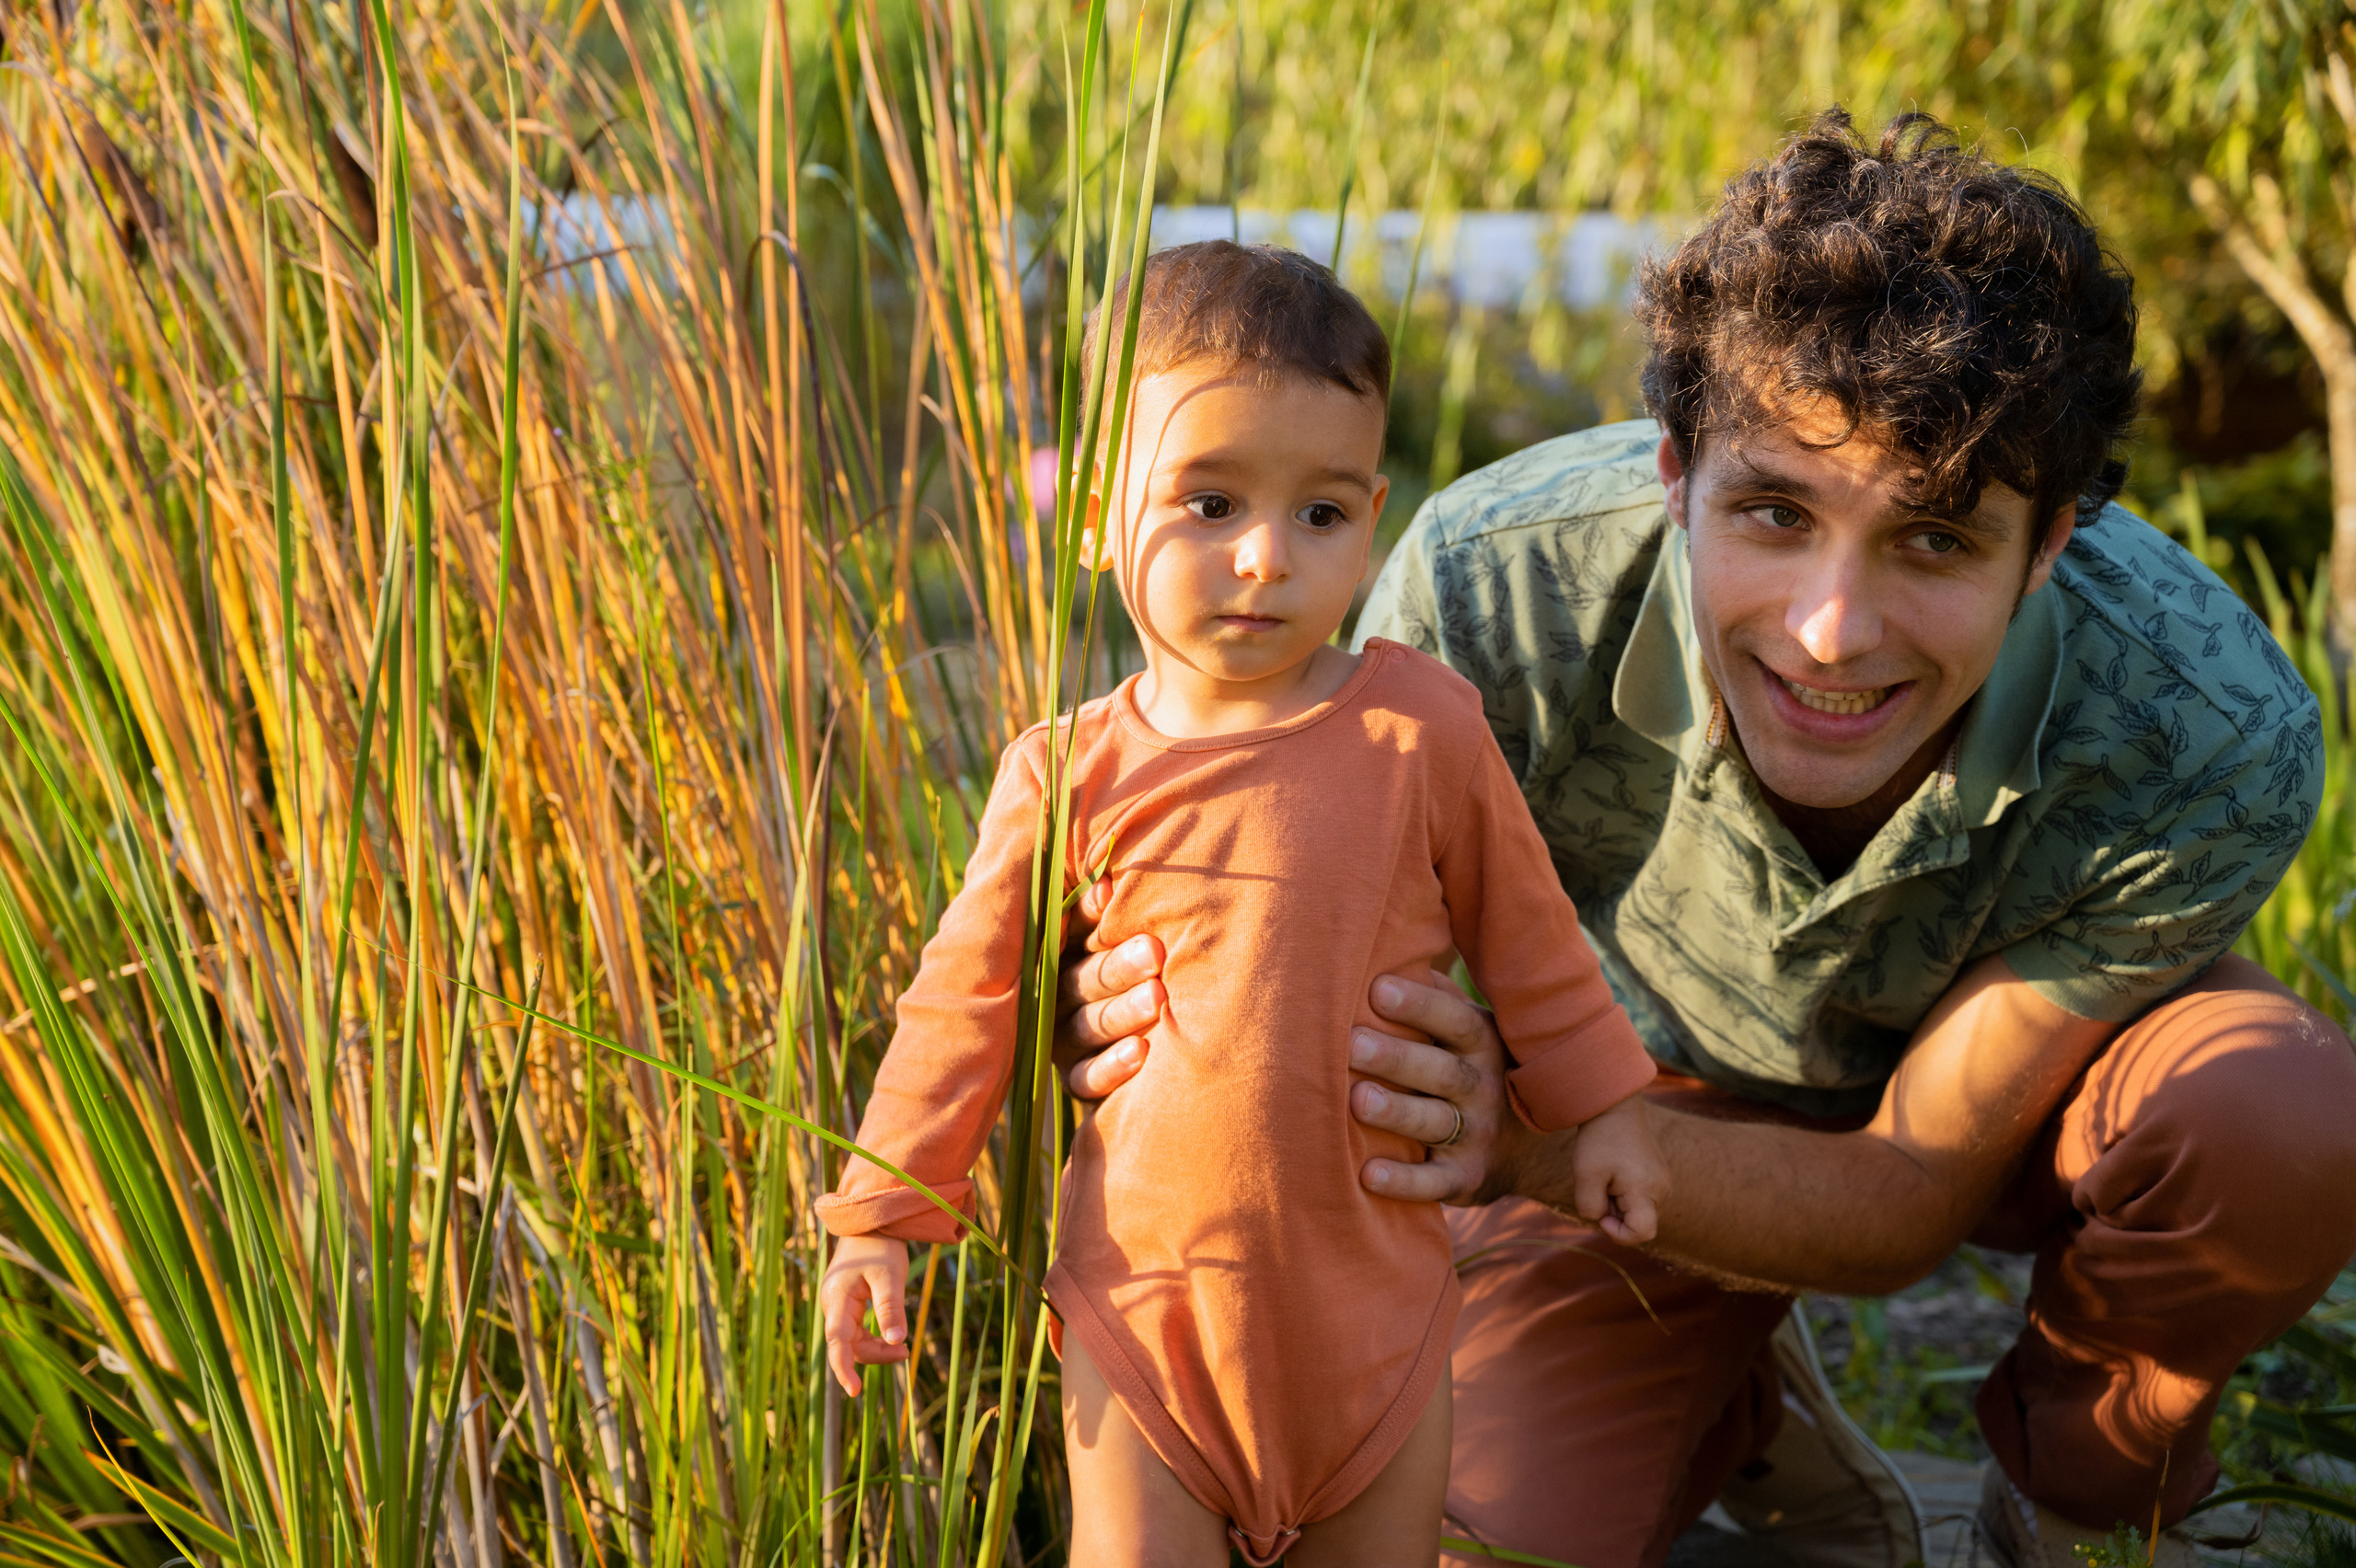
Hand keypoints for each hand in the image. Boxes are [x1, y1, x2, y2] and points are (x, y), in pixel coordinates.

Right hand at [821, 1234, 909, 1396]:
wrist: (871, 1223)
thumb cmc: (880, 1247)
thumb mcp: (890, 1276)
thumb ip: (891, 1309)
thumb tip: (896, 1342)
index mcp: (838, 1299)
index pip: (837, 1342)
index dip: (844, 1369)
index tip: (854, 1392)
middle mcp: (832, 1305)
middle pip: (848, 1345)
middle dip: (875, 1356)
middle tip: (905, 1353)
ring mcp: (837, 1305)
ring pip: (853, 1341)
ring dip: (876, 1349)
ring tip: (904, 1348)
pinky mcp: (845, 1305)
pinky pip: (855, 1331)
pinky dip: (873, 1338)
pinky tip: (892, 1337)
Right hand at [1052, 877, 1164, 1099]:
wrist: (1169, 1054)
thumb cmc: (1162, 965)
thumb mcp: (1141, 933)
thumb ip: (1122, 908)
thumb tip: (1120, 869)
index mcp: (1068, 954)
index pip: (1072, 930)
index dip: (1087, 913)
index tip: (1111, 893)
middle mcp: (1060, 995)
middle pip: (1084, 978)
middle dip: (1119, 964)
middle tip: (1155, 951)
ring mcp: (1066, 1040)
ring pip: (1088, 1024)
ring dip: (1123, 1011)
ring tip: (1159, 997)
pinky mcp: (1078, 1082)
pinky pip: (1087, 1079)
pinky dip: (1113, 1066)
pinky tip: (1143, 1052)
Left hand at [1348, 969, 1536, 1204]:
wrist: (1540, 1150)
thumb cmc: (1482, 1070)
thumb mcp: (1477, 1031)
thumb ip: (1439, 998)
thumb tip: (1391, 944)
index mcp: (1483, 1043)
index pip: (1454, 1020)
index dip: (1419, 1005)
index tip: (1377, 989)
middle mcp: (1483, 1087)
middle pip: (1441, 1071)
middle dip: (1397, 1057)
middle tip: (1352, 1044)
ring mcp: (1477, 1135)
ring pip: (1435, 1122)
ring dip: (1397, 1112)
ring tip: (1357, 1100)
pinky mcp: (1466, 1179)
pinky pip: (1434, 1183)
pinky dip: (1403, 1182)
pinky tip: (1367, 1175)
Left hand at [1569, 1094, 1666, 1244]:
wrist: (1615, 1108)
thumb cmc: (1599, 1140)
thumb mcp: (1584, 1175)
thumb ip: (1590, 1207)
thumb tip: (1601, 1218)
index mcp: (1646, 1190)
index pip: (1642, 1233)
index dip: (1618, 1233)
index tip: (1601, 1213)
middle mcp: (1661, 1189)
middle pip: (1639, 1223)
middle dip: (1615, 1215)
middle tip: (1600, 1186)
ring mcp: (1663, 1181)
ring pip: (1639, 1211)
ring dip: (1618, 1203)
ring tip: (1607, 1176)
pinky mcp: (1658, 1174)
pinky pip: (1641, 1197)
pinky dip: (1624, 1193)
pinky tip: (1614, 1172)